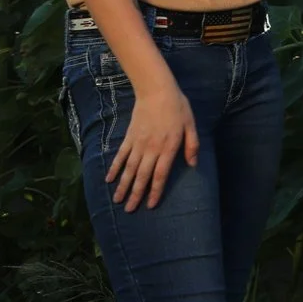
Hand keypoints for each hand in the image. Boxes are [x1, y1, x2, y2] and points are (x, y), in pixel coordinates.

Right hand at [106, 82, 198, 211]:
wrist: (156, 91)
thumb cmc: (177, 107)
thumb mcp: (191, 124)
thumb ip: (192, 145)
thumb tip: (193, 164)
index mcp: (168, 147)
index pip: (160, 175)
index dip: (155, 191)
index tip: (150, 205)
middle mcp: (151, 149)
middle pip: (142, 176)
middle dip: (135, 194)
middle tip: (129, 210)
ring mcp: (138, 143)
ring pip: (129, 169)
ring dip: (123, 186)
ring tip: (117, 201)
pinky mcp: (129, 137)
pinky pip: (120, 156)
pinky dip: (114, 168)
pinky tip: (109, 179)